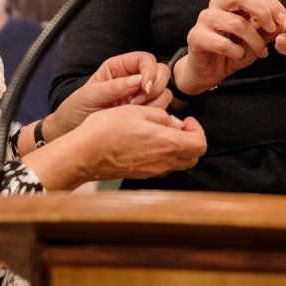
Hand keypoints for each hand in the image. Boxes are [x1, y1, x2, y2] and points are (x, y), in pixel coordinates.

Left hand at [45, 53, 171, 140]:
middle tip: (134, 103)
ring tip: (130, 114)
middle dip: (153, 88)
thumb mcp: (90, 96)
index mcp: (119, 67)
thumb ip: (114, 87)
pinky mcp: (144, 113)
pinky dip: (153, 116)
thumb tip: (139, 80)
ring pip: (164, 92)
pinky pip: (162, 111)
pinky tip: (136, 122)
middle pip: (162, 73)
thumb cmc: (76, 110)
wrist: (71, 132)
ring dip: (153, 104)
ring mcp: (141, 97)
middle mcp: (133, 79)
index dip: (150, 70)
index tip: (144, 87)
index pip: (146, 59)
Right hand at [69, 101, 206, 182]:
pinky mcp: (141, 175)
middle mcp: (163, 162)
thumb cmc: (108, 129)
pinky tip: (146, 142)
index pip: (200, 144)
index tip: (186, 119)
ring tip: (160, 132)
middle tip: (177, 126)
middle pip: (193, 157)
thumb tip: (175, 124)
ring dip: (177, 148)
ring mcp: (152, 171)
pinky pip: (161, 166)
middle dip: (191, 141)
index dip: (198, 130)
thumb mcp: (138, 111)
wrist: (85, 154)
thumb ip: (162, 117)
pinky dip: (162, 155)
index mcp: (167, 143)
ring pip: (178, 163)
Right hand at [175, 0, 285, 95]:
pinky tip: (238, 56)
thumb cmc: (231, 51)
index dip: (272, 3)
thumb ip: (268, 30)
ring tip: (260, 52)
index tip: (284, 20)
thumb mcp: (256, 39)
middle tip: (272, 29)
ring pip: (236, 23)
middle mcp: (216, 5)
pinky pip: (222, 43)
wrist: (207, 71)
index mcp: (231, 0)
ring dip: (254, 40)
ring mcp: (205, 19)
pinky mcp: (196, 37)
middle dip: (262, 12)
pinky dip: (236, 52)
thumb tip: (285, 22)